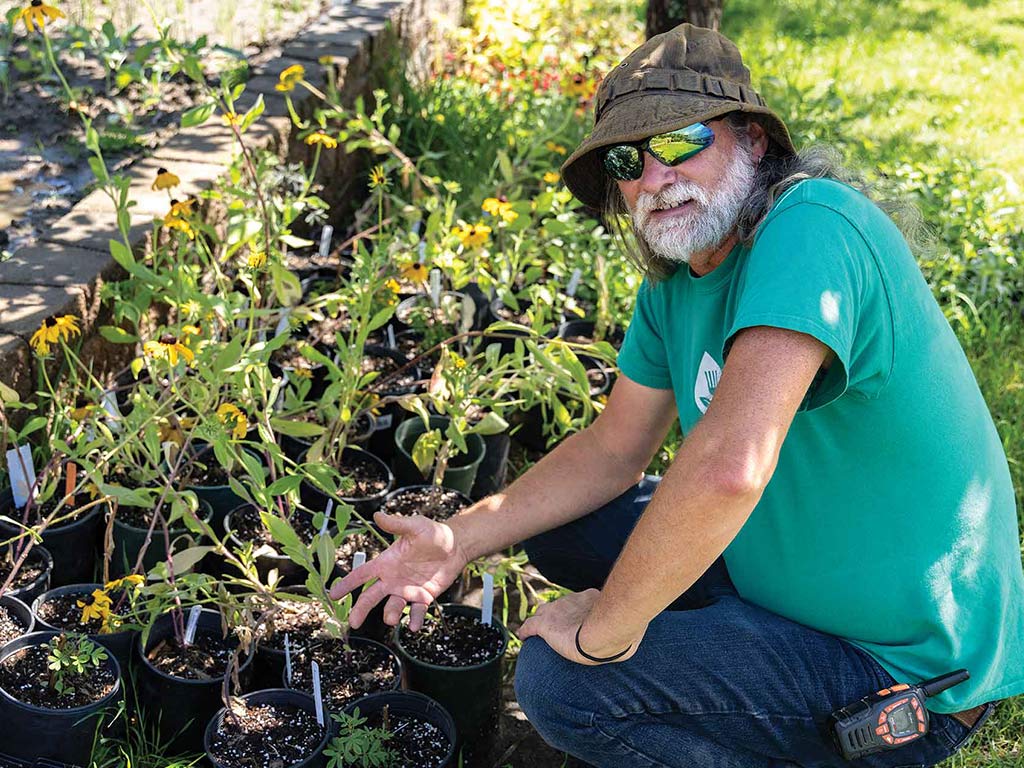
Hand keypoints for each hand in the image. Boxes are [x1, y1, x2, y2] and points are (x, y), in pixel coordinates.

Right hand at [329, 510, 468, 631]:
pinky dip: (415, 619)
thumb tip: (377, 515)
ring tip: (392, 620)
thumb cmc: (433, 534)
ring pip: (393, 606)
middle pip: (371, 597)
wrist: (456, 546)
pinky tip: (415, 627)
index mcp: (386, 563)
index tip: (333, 594)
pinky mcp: (423, 597)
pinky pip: (417, 611)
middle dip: (361, 610)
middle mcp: (393, 579)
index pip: (362, 574)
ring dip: (391, 614)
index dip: (347, 583)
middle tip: (353, 623)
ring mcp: (407, 590)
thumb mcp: (415, 526)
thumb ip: (396, 524)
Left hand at [518, 589, 640, 664]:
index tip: (579, 618)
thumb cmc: (620, 631)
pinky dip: (526, 631)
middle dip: (557, 613)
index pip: (579, 603)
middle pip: (559, 605)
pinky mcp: (546, 626)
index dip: (577, 611)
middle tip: (557, 625)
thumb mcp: (627, 626)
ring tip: (538, 631)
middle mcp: (572, 601)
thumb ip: (627, 629)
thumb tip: (636, 638)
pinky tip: (523, 637)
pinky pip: (530, 627)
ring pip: (543, 614)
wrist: (606, 631)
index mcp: (590, 599)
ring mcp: (557, 612)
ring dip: (541, 621)